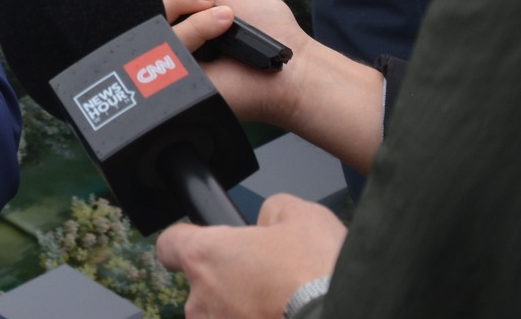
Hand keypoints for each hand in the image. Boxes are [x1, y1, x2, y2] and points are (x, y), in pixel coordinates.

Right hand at [150, 0, 381, 175]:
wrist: (288, 62)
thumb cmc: (263, 22)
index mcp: (175, 14)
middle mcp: (168, 34)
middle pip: (139, 7)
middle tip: (208, 0)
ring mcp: (168, 59)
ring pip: (150, 26)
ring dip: (194, 16)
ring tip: (225, 20)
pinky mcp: (173, 80)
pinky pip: (163, 50)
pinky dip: (195, 32)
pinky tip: (221, 34)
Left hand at [156, 194, 344, 318]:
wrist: (349, 315)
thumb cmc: (321, 273)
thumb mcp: (302, 215)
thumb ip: (272, 211)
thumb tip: (270, 222)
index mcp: (205, 256)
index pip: (170, 244)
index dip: (188, 241)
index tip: (203, 245)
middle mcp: (202, 301)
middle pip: (203, 287)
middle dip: (232, 283)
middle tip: (270, 282)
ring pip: (223, 317)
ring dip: (244, 313)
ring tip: (284, 308)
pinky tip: (289, 318)